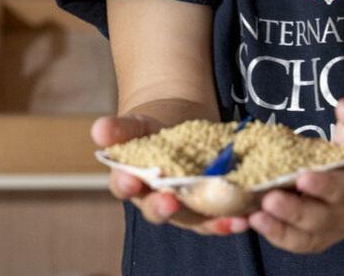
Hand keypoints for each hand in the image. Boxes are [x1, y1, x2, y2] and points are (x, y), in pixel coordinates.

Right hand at [91, 114, 250, 236]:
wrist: (178, 121)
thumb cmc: (151, 126)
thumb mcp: (138, 122)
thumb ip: (121, 129)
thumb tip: (98, 129)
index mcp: (131, 180)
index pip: (124, 186)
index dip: (126, 184)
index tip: (130, 179)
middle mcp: (155, 199)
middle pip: (157, 209)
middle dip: (164, 208)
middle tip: (171, 202)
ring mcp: (184, 206)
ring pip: (192, 219)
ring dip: (209, 222)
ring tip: (228, 220)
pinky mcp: (208, 205)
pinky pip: (217, 217)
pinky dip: (230, 219)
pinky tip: (246, 218)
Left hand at [248, 97, 343, 253]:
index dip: (325, 186)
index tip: (303, 177)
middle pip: (323, 219)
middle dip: (295, 212)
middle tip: (269, 200)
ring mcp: (333, 226)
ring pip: (307, 237)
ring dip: (279, 230)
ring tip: (253, 217)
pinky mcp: (316, 233)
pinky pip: (295, 240)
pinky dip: (273, 234)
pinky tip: (248, 222)